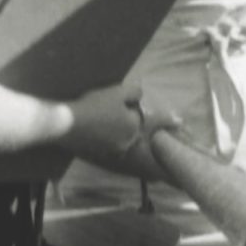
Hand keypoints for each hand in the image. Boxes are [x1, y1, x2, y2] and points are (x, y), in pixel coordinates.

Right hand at [64, 86, 178, 180]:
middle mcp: (126, 142)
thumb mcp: (116, 92)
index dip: (167, 120)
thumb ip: (134, 93)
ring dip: (117, 130)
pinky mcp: (97, 153)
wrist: (65, 123)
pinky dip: (104, 136)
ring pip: (120, 137)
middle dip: (130, 122)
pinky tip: (94, 127)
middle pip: (132, 129)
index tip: (181, 122)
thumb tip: (140, 97)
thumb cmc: (94, 105)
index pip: (152, 121)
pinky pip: (107, 143)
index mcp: (133, 127)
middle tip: (120, 112)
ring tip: (103, 118)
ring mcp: (111, 150)